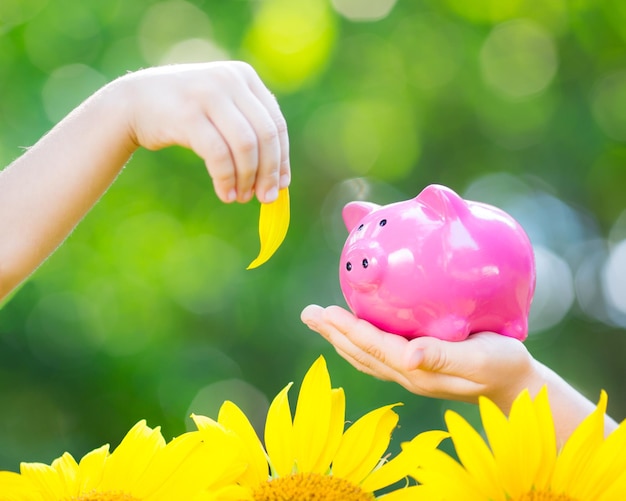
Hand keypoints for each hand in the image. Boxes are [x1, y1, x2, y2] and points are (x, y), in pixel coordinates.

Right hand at [116, 61, 289, 203]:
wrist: (133, 102)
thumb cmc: (185, 113)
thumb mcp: (222, 111)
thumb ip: (249, 131)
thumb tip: (279, 179)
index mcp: (244, 76)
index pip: (276, 123)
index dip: (281, 158)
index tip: (282, 185)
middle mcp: (229, 80)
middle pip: (265, 135)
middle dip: (269, 172)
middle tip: (266, 198)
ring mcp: (208, 94)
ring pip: (245, 146)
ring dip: (247, 178)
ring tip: (241, 197)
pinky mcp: (188, 114)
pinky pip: (218, 154)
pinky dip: (226, 179)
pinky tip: (226, 194)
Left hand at [300, 304, 539, 411]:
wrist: (515, 384)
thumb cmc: (503, 365)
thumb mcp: (480, 359)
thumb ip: (444, 357)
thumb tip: (408, 356)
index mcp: (418, 371)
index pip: (374, 348)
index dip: (348, 330)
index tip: (325, 312)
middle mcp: (408, 374)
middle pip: (361, 352)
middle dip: (332, 333)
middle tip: (308, 313)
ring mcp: (410, 373)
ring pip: (365, 355)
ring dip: (339, 337)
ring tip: (319, 319)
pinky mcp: (416, 368)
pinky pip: (377, 355)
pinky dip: (358, 341)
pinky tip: (352, 329)